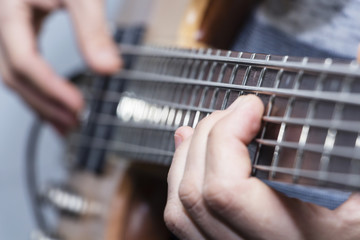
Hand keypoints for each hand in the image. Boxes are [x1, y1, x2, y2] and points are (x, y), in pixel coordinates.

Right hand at [0, 0, 120, 133]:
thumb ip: (92, 30)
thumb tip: (109, 69)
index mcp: (8, 11)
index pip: (24, 61)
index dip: (51, 88)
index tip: (78, 107)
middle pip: (14, 75)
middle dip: (44, 104)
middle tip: (73, 124)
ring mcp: (4, 29)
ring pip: (12, 75)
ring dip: (39, 102)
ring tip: (65, 123)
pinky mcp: (16, 31)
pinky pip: (19, 66)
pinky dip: (37, 88)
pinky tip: (54, 101)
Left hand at [165, 95, 359, 239]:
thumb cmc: (354, 217)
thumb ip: (353, 126)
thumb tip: (357, 53)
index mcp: (299, 234)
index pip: (228, 191)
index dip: (226, 138)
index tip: (251, 106)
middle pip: (200, 193)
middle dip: (209, 137)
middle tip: (235, 112)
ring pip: (182, 209)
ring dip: (186, 156)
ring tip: (207, 126)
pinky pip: (182, 221)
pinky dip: (177, 178)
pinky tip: (187, 150)